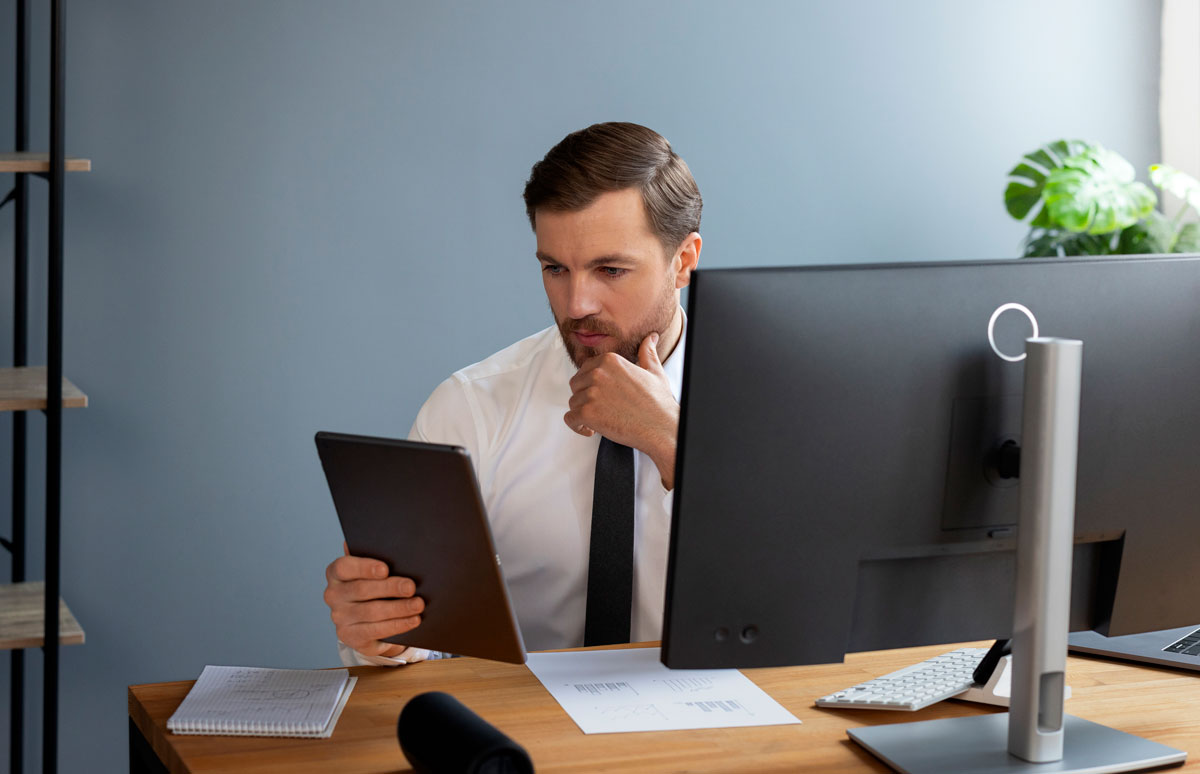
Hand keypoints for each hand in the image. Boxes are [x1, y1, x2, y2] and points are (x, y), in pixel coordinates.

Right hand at [323, 543, 424, 657]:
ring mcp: (340, 618)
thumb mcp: (372, 571)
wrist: (368, 619)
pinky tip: (413, 620)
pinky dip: (398, 625)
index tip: (385, 569)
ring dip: (398, 608)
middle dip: (390, 588)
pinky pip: (376, 631)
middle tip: (411, 587)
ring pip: (371, 612)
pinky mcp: (351, 636)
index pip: (344, 567)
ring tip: (418, 605)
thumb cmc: (374, 585)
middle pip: (361, 590)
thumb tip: (390, 542)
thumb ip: (376, 558)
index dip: (364, 567)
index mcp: (336, 573)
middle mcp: (333, 595)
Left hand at [564, 332, 680, 488]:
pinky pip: (569, 419)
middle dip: (585, 397)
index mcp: (610, 360)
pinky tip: (591, 429)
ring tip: (600, 418)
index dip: (592, 384)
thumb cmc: (657, 403)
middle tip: (602, 407)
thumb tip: (650, 338)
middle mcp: (598, 373)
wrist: (660, 426)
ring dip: (583, 412)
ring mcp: (591, 393)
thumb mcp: (654, 371)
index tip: (602, 394)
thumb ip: (647, 352)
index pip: (585, 369)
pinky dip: (577, 426)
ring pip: (573, 402)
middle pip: (576, 384)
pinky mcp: (587, 413)